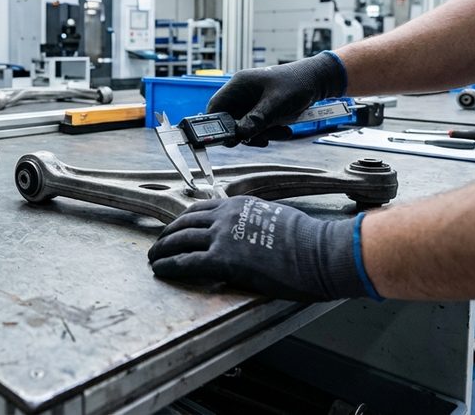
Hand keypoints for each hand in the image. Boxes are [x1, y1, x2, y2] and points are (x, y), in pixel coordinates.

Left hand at [146, 197, 377, 301]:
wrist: (321, 252)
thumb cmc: (308, 241)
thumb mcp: (274, 220)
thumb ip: (252, 226)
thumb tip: (244, 241)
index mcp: (239, 204)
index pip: (200, 209)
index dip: (182, 221)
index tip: (175, 229)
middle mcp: (225, 215)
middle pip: (184, 223)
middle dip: (167, 235)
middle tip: (158, 245)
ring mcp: (223, 236)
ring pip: (179, 241)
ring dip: (162, 250)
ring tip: (153, 259)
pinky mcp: (223, 259)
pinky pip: (186, 263)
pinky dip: (169, 266)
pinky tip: (160, 270)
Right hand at [206, 52, 346, 145]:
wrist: (317, 81)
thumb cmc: (296, 84)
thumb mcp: (276, 103)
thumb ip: (257, 119)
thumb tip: (239, 134)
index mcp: (239, 85)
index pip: (216, 106)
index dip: (217, 124)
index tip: (227, 138)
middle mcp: (242, 94)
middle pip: (231, 121)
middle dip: (245, 133)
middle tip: (260, 140)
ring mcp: (251, 103)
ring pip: (245, 127)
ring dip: (260, 134)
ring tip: (282, 132)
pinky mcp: (261, 111)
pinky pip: (257, 127)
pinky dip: (269, 132)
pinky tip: (284, 130)